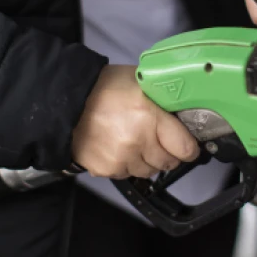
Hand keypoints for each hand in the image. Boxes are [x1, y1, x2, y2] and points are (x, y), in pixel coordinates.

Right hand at [72, 65, 199, 178]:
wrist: (67, 102)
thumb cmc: (104, 87)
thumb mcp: (141, 82)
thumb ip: (163, 99)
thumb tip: (184, 112)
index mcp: (149, 116)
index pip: (184, 147)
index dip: (189, 148)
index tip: (188, 146)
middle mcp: (137, 141)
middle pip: (168, 162)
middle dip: (168, 154)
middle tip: (160, 141)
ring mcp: (121, 158)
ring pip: (149, 171)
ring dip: (148, 161)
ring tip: (137, 142)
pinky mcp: (107, 169)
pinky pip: (128, 175)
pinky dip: (128, 165)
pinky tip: (120, 147)